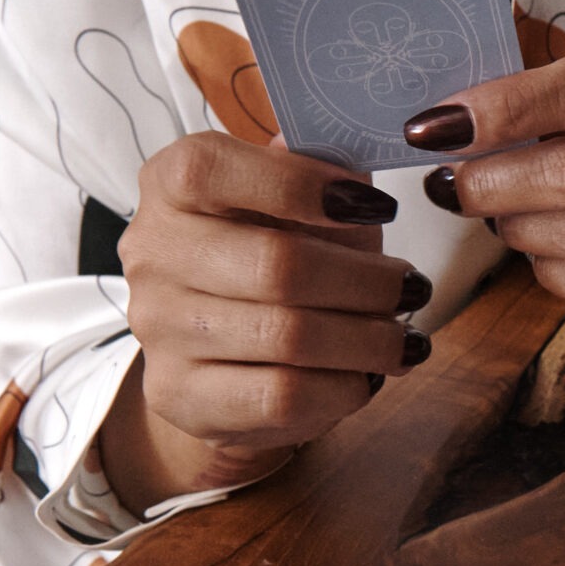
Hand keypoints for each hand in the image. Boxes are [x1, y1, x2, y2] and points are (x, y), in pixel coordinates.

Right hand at [104, 133, 430, 511]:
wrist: (226, 352)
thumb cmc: (273, 252)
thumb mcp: (301, 201)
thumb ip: (325, 171)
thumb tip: (359, 169)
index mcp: (170, 183)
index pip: (211, 169)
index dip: (301, 185)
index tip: (376, 207)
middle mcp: (152, 252)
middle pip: (276, 265)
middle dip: (366, 281)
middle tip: (412, 287)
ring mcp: (158, 328)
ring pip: (287, 336)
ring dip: (367, 340)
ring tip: (403, 339)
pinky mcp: (179, 395)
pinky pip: (281, 396)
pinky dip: (342, 387)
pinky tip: (367, 376)